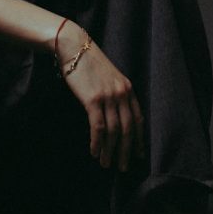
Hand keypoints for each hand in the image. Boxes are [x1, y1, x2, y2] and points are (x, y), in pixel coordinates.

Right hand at [56, 24, 145, 171]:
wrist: (74, 46)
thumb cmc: (87, 61)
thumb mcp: (108, 76)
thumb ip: (114, 92)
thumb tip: (114, 113)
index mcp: (127, 88)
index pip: (138, 119)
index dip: (138, 139)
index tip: (137, 154)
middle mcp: (122, 94)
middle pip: (128, 129)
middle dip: (126, 151)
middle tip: (123, 167)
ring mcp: (108, 97)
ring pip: (113, 132)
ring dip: (110, 151)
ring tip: (106, 164)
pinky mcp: (93, 100)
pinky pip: (98, 127)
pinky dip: (97, 143)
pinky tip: (94, 152)